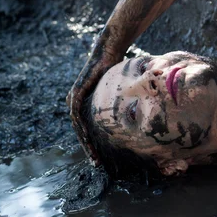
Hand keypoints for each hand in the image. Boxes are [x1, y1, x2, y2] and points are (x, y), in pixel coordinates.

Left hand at [67, 43, 120, 164]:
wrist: (109, 52)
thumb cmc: (119, 70)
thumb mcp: (121, 92)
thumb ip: (123, 103)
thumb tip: (142, 112)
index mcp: (87, 105)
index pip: (89, 130)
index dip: (94, 145)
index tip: (101, 159)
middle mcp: (77, 103)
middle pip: (82, 132)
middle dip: (89, 149)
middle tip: (96, 164)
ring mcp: (74, 99)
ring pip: (78, 127)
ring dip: (84, 143)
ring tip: (93, 157)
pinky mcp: (75, 94)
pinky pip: (76, 116)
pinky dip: (81, 129)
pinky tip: (86, 139)